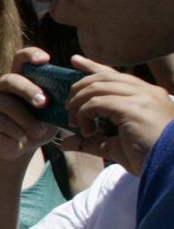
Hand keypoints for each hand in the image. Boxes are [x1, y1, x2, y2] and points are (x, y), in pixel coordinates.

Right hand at [0, 48, 59, 160]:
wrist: (15, 151)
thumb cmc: (35, 127)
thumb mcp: (49, 115)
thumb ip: (56, 104)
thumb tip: (71, 98)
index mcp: (20, 79)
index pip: (21, 59)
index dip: (31, 55)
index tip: (45, 59)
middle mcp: (2, 86)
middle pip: (12, 80)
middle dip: (29, 90)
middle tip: (43, 102)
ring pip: (8, 105)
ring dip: (27, 120)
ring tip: (39, 132)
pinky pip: (2, 122)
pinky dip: (17, 132)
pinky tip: (21, 139)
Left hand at [62, 54, 173, 175]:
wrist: (170, 167)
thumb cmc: (149, 158)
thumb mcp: (116, 147)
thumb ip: (92, 142)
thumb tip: (65, 144)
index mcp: (146, 95)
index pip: (114, 74)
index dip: (93, 66)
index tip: (75, 60)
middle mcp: (145, 91)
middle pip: (102, 77)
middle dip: (78, 89)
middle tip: (69, 109)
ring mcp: (141, 97)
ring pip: (97, 87)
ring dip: (79, 104)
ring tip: (75, 123)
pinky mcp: (133, 108)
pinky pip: (98, 102)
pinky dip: (85, 113)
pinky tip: (86, 130)